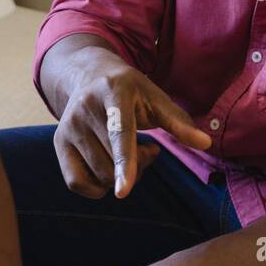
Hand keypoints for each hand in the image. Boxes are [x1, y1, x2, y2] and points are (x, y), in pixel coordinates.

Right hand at [53, 47, 211, 199]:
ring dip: (119, 176)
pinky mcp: (59, 143)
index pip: (119, 132)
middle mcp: (85, 108)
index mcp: (113, 92)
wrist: (87, 75)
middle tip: (147, 148)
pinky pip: (77, 183)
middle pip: (112, 162)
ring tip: (127, 153)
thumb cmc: (130, 91)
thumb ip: (178, 122)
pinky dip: (98, 186)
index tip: (123, 190)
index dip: (125, 162)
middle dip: (136, 166)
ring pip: (98, 176)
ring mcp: (68, 126)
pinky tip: (108, 167)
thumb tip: (206, 143)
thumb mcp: (155, 97)